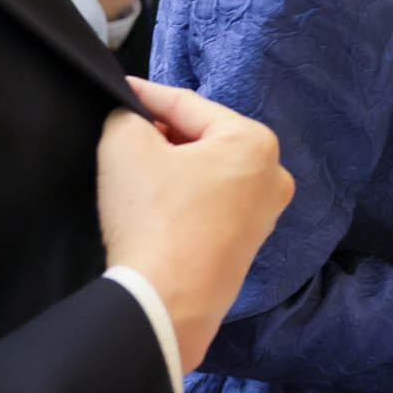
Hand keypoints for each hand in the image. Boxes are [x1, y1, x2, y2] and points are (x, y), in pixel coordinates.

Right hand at [100, 81, 295, 371]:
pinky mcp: (245, 247)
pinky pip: (210, 206)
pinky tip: (154, 206)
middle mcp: (273, 176)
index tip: (120, 89)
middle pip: (204, 139)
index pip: (189, 105)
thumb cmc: (153, 218)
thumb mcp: (126, 146)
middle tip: (124, 134)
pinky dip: (183, 198)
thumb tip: (132, 120)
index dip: (147, 95)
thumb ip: (127, 118)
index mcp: (256, 142)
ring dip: (172, 168)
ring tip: (135, 171)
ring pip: (207, 173)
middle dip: (163, 134)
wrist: (166, 303)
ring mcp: (264, 215)